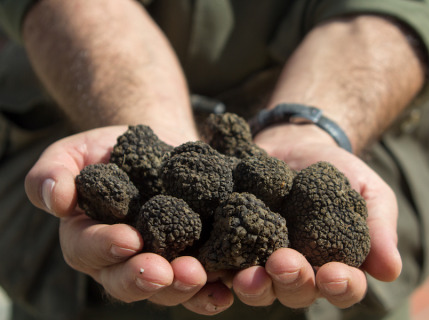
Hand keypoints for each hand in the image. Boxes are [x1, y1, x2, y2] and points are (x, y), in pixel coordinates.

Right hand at [25, 126, 233, 314]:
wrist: (159, 150)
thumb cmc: (112, 153)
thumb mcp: (76, 152)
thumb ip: (54, 172)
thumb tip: (56, 198)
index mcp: (87, 238)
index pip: (87, 249)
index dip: (106, 247)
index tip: (128, 239)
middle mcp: (121, 261)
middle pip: (125, 281)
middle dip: (143, 278)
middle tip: (163, 271)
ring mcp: (158, 263)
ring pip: (164, 289)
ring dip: (180, 288)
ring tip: (198, 276)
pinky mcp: (191, 260)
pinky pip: (198, 283)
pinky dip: (210, 291)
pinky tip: (223, 288)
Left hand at [232, 123, 401, 308]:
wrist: (294, 144)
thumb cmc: (337, 171)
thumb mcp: (366, 190)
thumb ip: (379, 225)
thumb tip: (391, 271)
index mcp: (333, 265)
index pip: (342, 287)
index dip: (340, 286)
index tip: (334, 273)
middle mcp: (297, 271)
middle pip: (296, 292)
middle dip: (292, 282)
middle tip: (285, 263)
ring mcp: (262, 260)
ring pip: (259, 287)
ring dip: (255, 285)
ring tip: (249, 274)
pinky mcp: (232, 243)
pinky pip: (225, 262)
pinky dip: (220, 267)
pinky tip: (215, 263)